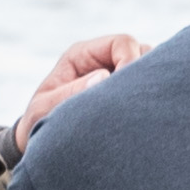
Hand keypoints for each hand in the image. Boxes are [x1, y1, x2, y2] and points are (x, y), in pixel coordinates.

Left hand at [15, 30, 141, 135]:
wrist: (42, 146)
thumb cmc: (39, 124)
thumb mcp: (45, 109)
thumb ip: (70, 93)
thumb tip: (103, 77)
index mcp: (82, 55)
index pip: (122, 43)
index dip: (130, 61)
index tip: (124, 90)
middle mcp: (103, 61)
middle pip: (142, 53)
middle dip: (143, 76)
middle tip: (137, 103)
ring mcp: (117, 78)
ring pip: (150, 73)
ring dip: (147, 90)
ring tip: (137, 113)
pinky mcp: (126, 98)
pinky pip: (149, 93)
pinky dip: (149, 103)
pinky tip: (141, 120)